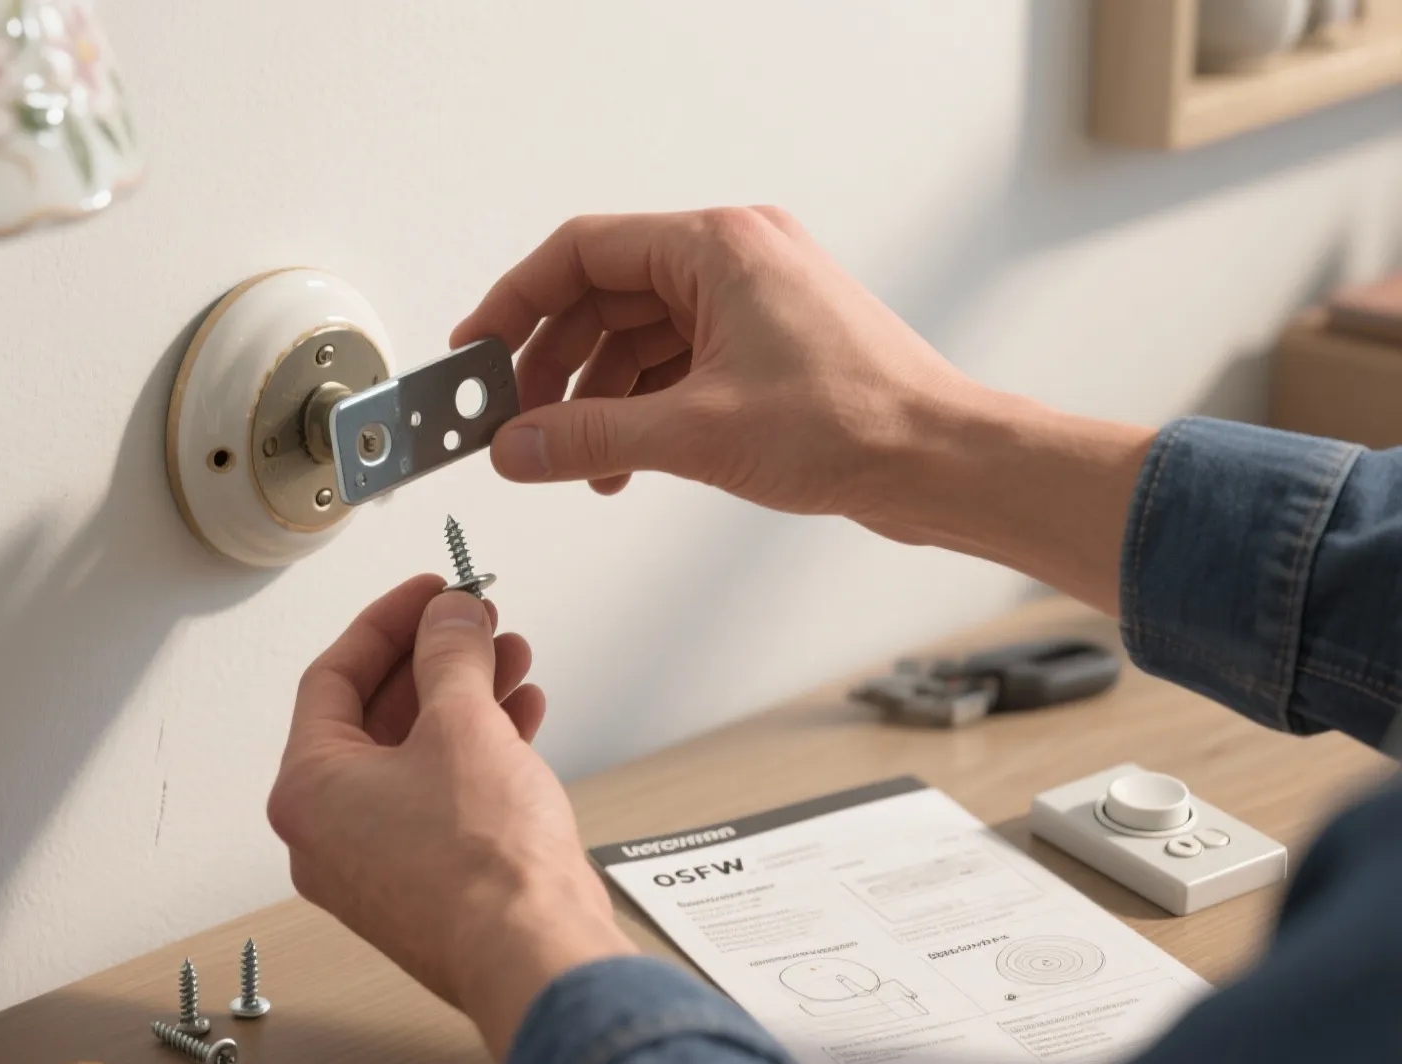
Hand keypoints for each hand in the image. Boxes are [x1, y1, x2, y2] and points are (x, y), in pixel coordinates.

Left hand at [268, 576, 634, 1058]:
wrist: (534, 955)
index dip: (387, 622)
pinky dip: (477, 750)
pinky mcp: (426, 883)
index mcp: (308, 790)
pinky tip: (522, 714)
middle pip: (376, 714)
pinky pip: (441, 796)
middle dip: (435, 658)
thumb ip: (450, 654)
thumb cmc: (482, 867)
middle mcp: (330, 832)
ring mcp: (378, 863)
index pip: (333, 676)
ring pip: (415, 754)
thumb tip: (448, 616)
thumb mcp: (462, 724)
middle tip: (476, 620)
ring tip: (512, 658)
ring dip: (465, 698)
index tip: (430, 592)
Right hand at [453, 206, 980, 511]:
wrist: (941, 464)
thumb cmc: (857, 423)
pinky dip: (638, 409)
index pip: (581, 253)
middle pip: (603, 297)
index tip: (475, 349)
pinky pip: (674, 364)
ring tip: (569, 458)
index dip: (516, 301)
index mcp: (717, 246)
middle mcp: (733, 260)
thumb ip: (590, 436)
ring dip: (595, 398)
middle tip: (513, 418)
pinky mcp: (764, 347)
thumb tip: (516, 445)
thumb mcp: (695, 433)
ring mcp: (751, 303)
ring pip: (636, 337)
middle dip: (552, 364)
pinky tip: (620, 463)